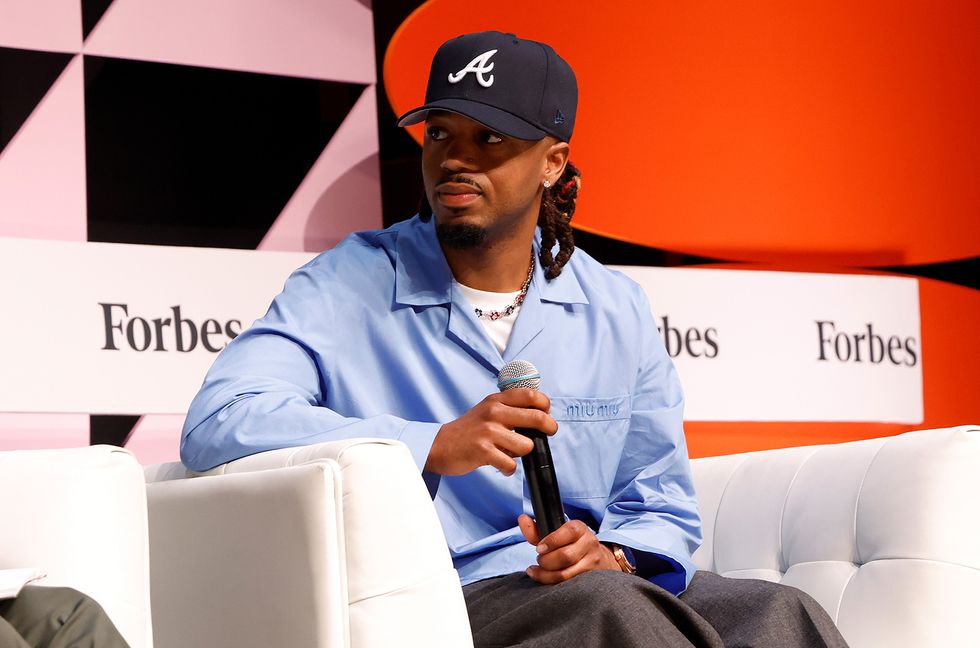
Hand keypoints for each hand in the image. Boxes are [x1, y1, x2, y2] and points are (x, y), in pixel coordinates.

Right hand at [424, 389, 557, 475]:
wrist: (439, 445)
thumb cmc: (468, 429)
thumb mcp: (487, 409)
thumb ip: (509, 408)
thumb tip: (541, 415)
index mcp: (496, 400)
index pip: (531, 395)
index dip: (545, 405)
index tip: (546, 413)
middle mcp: (493, 412)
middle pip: (537, 417)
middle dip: (549, 427)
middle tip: (549, 432)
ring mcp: (488, 432)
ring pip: (526, 445)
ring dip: (522, 453)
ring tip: (509, 452)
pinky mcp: (483, 451)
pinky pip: (510, 464)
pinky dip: (508, 469)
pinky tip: (500, 465)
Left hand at [518, 515, 620, 583]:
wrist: (596, 557)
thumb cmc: (570, 543)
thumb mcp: (556, 533)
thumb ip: (537, 529)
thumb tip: (522, 519)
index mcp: (580, 528)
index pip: (568, 532)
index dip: (551, 541)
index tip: (539, 548)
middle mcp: (589, 543)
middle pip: (565, 556)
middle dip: (546, 560)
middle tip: (539, 559)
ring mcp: (592, 562)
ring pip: (566, 573)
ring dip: (546, 574)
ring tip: (539, 570)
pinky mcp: (591, 579)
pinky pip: (568, 585)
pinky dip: (552, 583)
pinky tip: (544, 578)